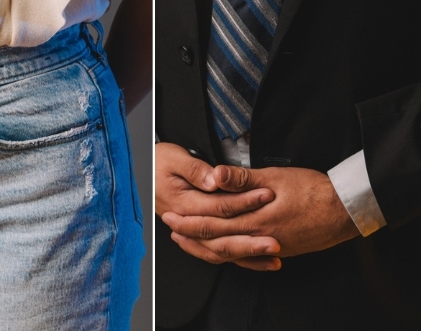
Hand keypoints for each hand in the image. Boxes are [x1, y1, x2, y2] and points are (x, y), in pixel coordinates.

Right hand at [154, 142, 279, 269]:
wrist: (144, 169)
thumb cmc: (160, 161)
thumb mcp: (175, 159)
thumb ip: (196, 171)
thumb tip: (215, 180)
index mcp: (185, 203)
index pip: (220, 207)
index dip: (245, 202)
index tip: (267, 197)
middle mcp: (189, 221)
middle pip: (223, 236)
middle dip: (252, 241)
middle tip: (276, 242)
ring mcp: (192, 231)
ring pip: (221, 251)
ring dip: (248, 256)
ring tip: (273, 259)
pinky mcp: (197, 233)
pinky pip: (217, 252)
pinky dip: (237, 258)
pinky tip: (255, 261)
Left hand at [161, 165, 359, 268]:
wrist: (344, 210)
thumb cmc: (314, 191)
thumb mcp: (276, 177)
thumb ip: (244, 178)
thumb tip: (216, 175)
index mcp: (255, 219)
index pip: (212, 223)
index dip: (189, 221)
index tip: (172, 216)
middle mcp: (259, 237)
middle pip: (216, 242)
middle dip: (190, 235)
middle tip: (171, 229)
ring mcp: (270, 246)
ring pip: (230, 253)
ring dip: (207, 247)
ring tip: (191, 242)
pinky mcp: (280, 248)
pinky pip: (249, 258)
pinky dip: (232, 256)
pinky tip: (227, 252)